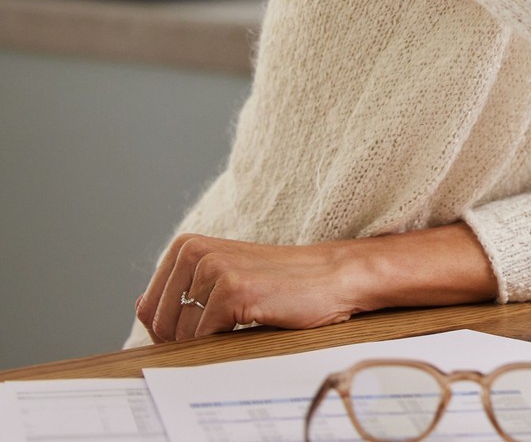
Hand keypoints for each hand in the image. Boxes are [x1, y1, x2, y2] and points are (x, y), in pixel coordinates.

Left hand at [136, 234, 370, 341]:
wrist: (335, 276)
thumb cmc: (281, 283)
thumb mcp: (223, 279)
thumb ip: (178, 291)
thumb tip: (138, 308)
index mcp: (186, 246)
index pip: (148, 310)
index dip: (175, 330)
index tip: (212, 322)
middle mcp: (193, 252)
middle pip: (159, 325)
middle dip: (189, 338)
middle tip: (231, 326)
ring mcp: (212, 269)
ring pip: (182, 335)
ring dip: (214, 340)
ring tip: (247, 319)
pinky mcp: (231, 289)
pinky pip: (204, 338)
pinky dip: (227, 342)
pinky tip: (255, 320)